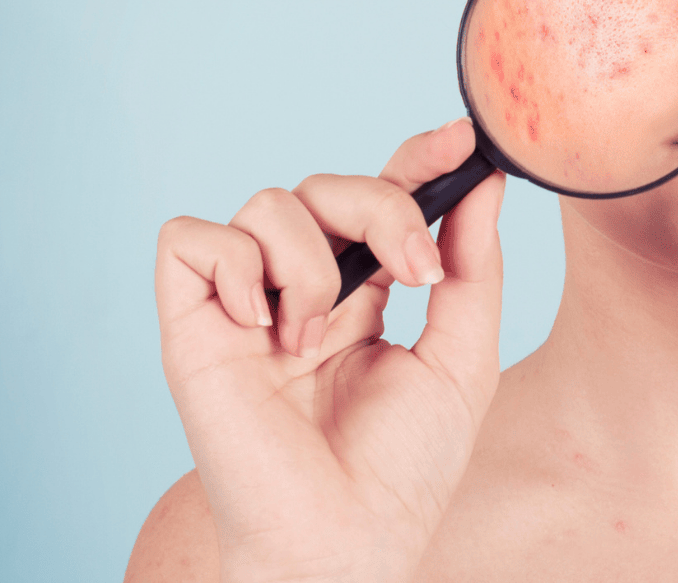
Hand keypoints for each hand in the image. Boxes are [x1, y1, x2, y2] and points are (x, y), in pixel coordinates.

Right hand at [153, 120, 503, 582]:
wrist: (349, 537)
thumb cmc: (403, 469)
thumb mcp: (462, 356)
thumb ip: (473, 266)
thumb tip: (486, 179)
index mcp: (364, 293)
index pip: (380, 196)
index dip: (413, 159)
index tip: (459, 139)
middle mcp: (302, 290)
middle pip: (330, 186)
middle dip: (383, 207)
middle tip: (415, 274)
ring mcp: (246, 306)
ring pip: (268, 201)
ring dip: (312, 261)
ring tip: (316, 338)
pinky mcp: (192, 328)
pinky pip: (191, 240)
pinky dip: (234, 265)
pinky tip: (263, 325)